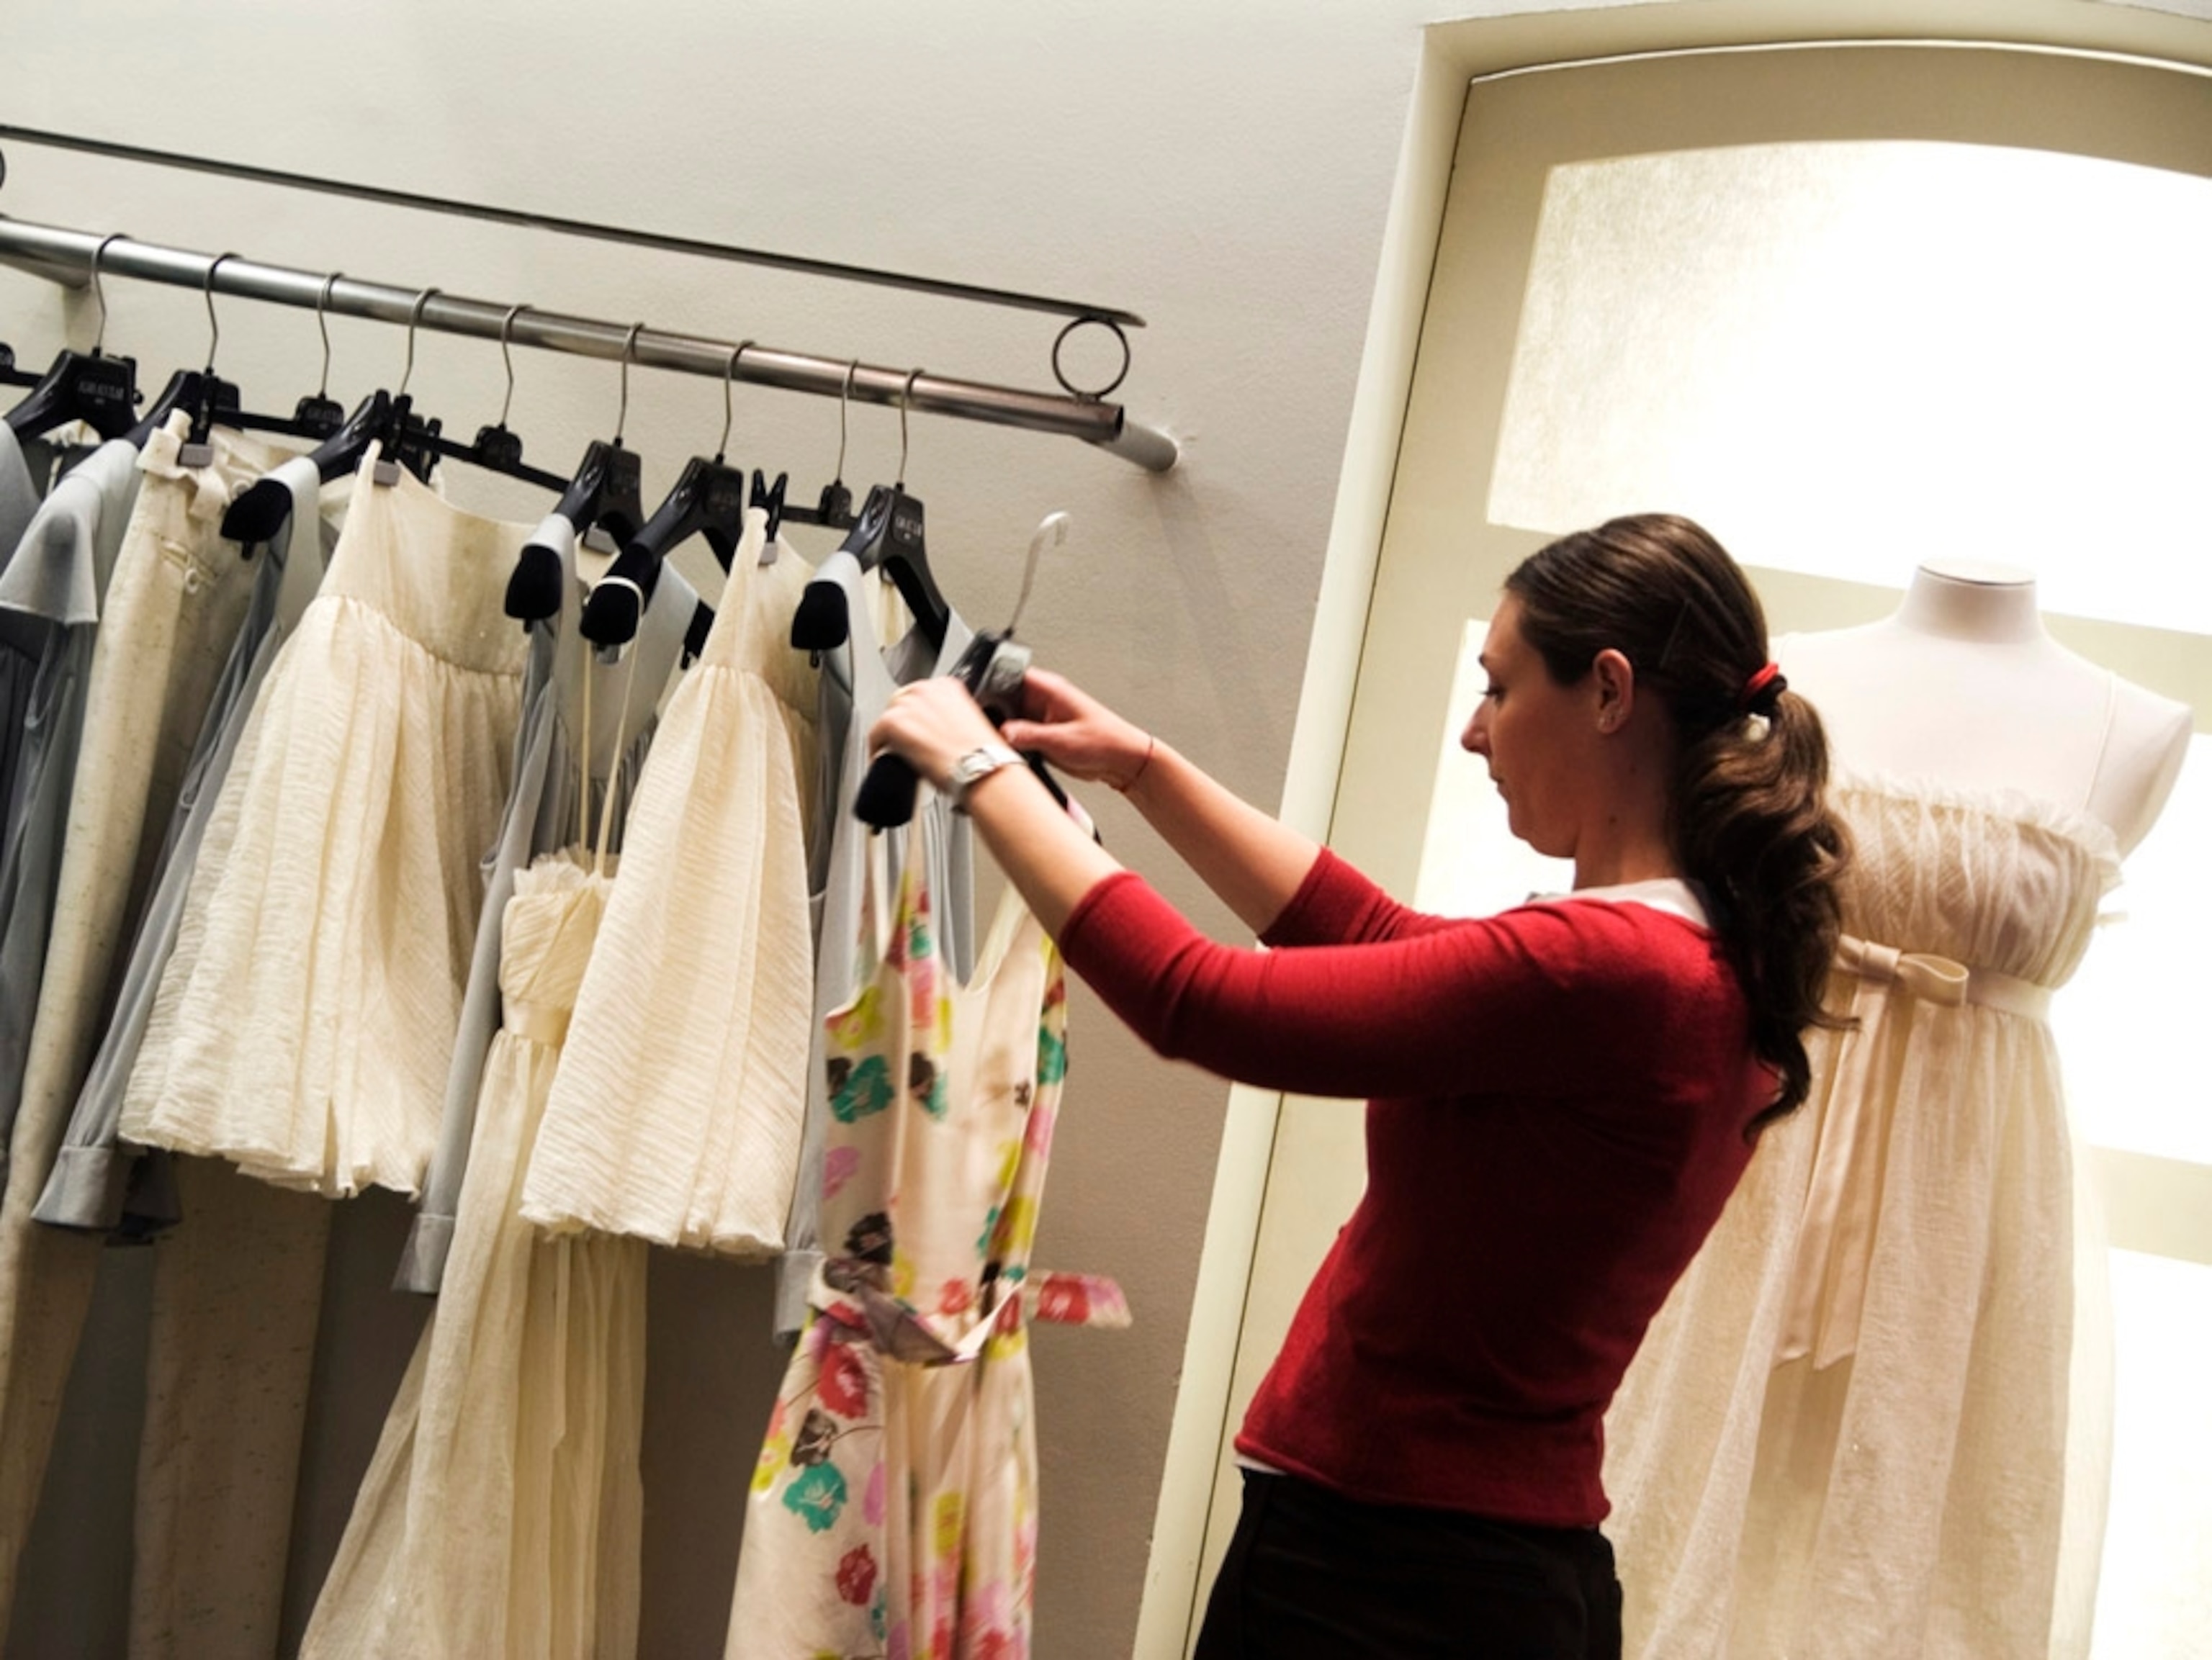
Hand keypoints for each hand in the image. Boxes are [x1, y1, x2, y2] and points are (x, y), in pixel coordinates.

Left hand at [870, 676, 1005, 788]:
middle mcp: (928, 689)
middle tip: (904, 743)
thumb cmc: (984, 756)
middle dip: (902, 723)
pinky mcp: (895, 722)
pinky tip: (882, 761)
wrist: (982, 769)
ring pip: (888, 716)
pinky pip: (875, 733)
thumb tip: (938, 732)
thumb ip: (952, 719)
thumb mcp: (972, 725)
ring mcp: (910, 704)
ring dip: (889, 735)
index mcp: (948, 686)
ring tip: (894, 754)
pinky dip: (876, 749)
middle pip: (901, 702)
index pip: (921, 695)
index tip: (918, 729)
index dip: (916, 716)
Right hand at [996, 667, 1152, 789]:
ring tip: (996, 742)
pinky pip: (1016, 734)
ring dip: (1000, 729)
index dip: (988, 683)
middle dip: (991, 711)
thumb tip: (1003, 732)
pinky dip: (1010, 742)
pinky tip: (1009, 751)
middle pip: (1002, 697)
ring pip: (1007, 717)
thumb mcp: (1062, 739)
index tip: (974, 698)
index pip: (1008, 674)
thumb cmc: (1105, 741)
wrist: (1122, 761)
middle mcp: (1042, 699)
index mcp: (1049, 688)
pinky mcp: (1040, 734)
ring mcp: (1040, 717)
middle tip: (983, 728)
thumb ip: (1030, 735)